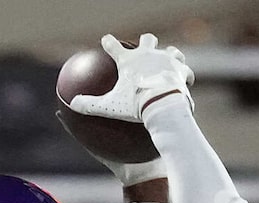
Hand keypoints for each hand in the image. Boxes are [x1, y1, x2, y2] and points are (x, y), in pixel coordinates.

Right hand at [65, 32, 191, 122]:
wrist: (162, 103)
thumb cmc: (135, 103)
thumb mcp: (110, 106)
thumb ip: (90, 105)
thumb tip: (72, 104)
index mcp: (129, 60)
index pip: (114, 47)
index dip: (109, 42)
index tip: (106, 40)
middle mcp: (149, 54)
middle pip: (148, 39)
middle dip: (146, 41)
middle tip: (145, 45)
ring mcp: (167, 60)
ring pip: (171, 50)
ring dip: (170, 55)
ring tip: (170, 61)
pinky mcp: (182, 70)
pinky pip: (185, 71)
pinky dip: (184, 76)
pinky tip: (186, 81)